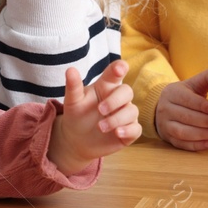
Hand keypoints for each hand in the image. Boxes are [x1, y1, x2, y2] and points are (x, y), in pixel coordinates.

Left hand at [47, 60, 140, 174]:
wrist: (76, 139)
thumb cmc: (77, 114)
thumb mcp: (73, 101)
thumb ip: (73, 86)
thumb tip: (70, 70)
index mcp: (105, 86)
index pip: (116, 72)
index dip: (120, 67)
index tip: (119, 69)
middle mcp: (118, 98)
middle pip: (127, 91)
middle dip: (115, 100)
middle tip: (100, 109)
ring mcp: (125, 114)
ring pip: (132, 111)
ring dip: (117, 119)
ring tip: (100, 127)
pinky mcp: (129, 130)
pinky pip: (136, 129)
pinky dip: (128, 130)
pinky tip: (117, 133)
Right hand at [154, 69, 207, 151]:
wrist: (164, 107)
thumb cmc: (185, 95)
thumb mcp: (192, 84)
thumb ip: (207, 78)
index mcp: (173, 92)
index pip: (188, 99)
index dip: (202, 105)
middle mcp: (165, 108)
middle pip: (186, 117)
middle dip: (206, 122)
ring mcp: (164, 124)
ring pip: (182, 131)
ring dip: (201, 134)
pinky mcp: (167, 137)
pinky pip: (180, 143)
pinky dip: (194, 146)